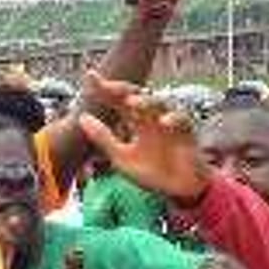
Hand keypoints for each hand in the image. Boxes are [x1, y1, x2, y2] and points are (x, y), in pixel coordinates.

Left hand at [78, 73, 206, 203]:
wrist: (177, 192)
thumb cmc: (151, 174)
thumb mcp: (121, 159)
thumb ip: (103, 139)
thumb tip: (81, 118)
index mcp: (135, 122)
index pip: (117, 100)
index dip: (104, 88)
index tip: (89, 76)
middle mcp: (151, 118)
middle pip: (136, 95)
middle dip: (122, 89)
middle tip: (107, 87)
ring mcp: (169, 123)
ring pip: (159, 102)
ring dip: (146, 101)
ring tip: (131, 104)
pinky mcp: (187, 132)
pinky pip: (183, 118)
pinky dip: (173, 118)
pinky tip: (163, 122)